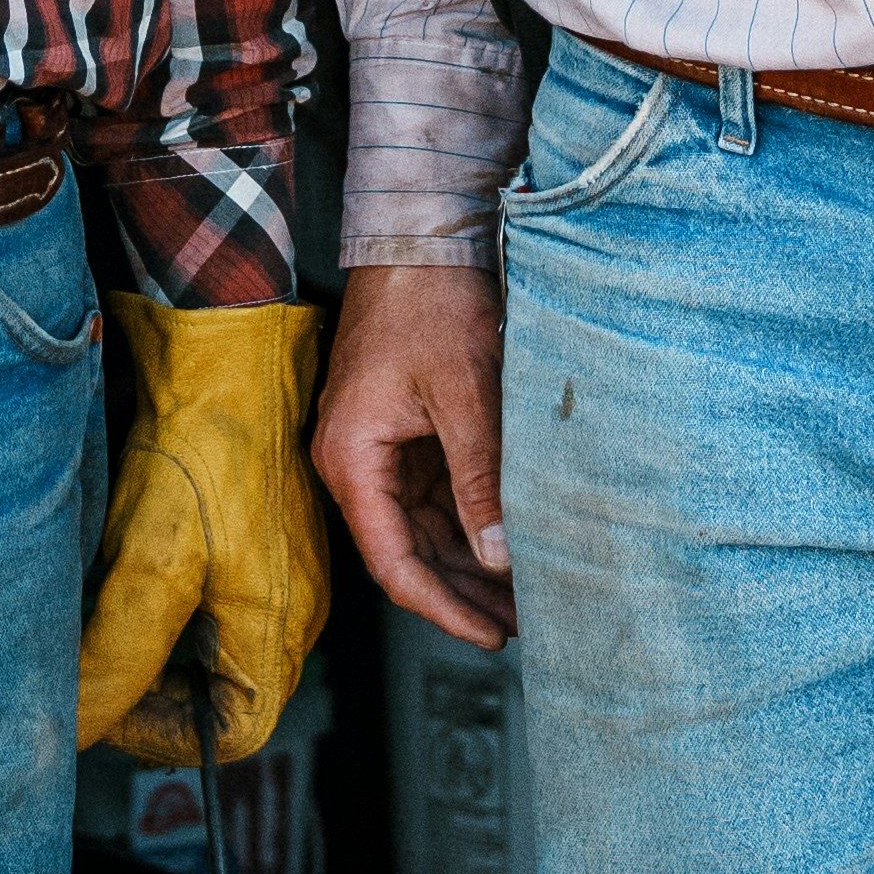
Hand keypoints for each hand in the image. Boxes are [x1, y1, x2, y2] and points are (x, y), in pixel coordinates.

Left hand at [78, 300, 333, 764]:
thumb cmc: (207, 441)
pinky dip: (163, 599)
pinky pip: (211, 598)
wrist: (229, 344)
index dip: (161, 734)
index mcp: (278, 627)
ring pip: (211, 647)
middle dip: (151, 689)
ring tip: (102, 604)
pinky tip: (126, 561)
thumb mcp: (150, 563)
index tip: (105, 703)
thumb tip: (82, 721)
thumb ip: (118, 654)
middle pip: (221, 695)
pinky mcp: (259, 537)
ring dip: (153, 643)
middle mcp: (290, 609)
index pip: (233, 734)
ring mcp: (278, 571)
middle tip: (92, 655)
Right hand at [313, 262, 511, 650]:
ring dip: (467, 564)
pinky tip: (505, 544)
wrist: (418, 237)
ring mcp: (375, 448)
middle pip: (405, 553)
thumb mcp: (464, 395)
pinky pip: (431, 497)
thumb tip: (498, 556)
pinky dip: (467, 524)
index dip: (442, 607)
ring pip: (420, 530)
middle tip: (521, 626)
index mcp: (351, 458)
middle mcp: (352, 462)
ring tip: (522, 597)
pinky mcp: (399, 433)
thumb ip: (480, 478)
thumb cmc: (432, 304)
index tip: (489, 635)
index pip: (393, 561)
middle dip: (462, 594)